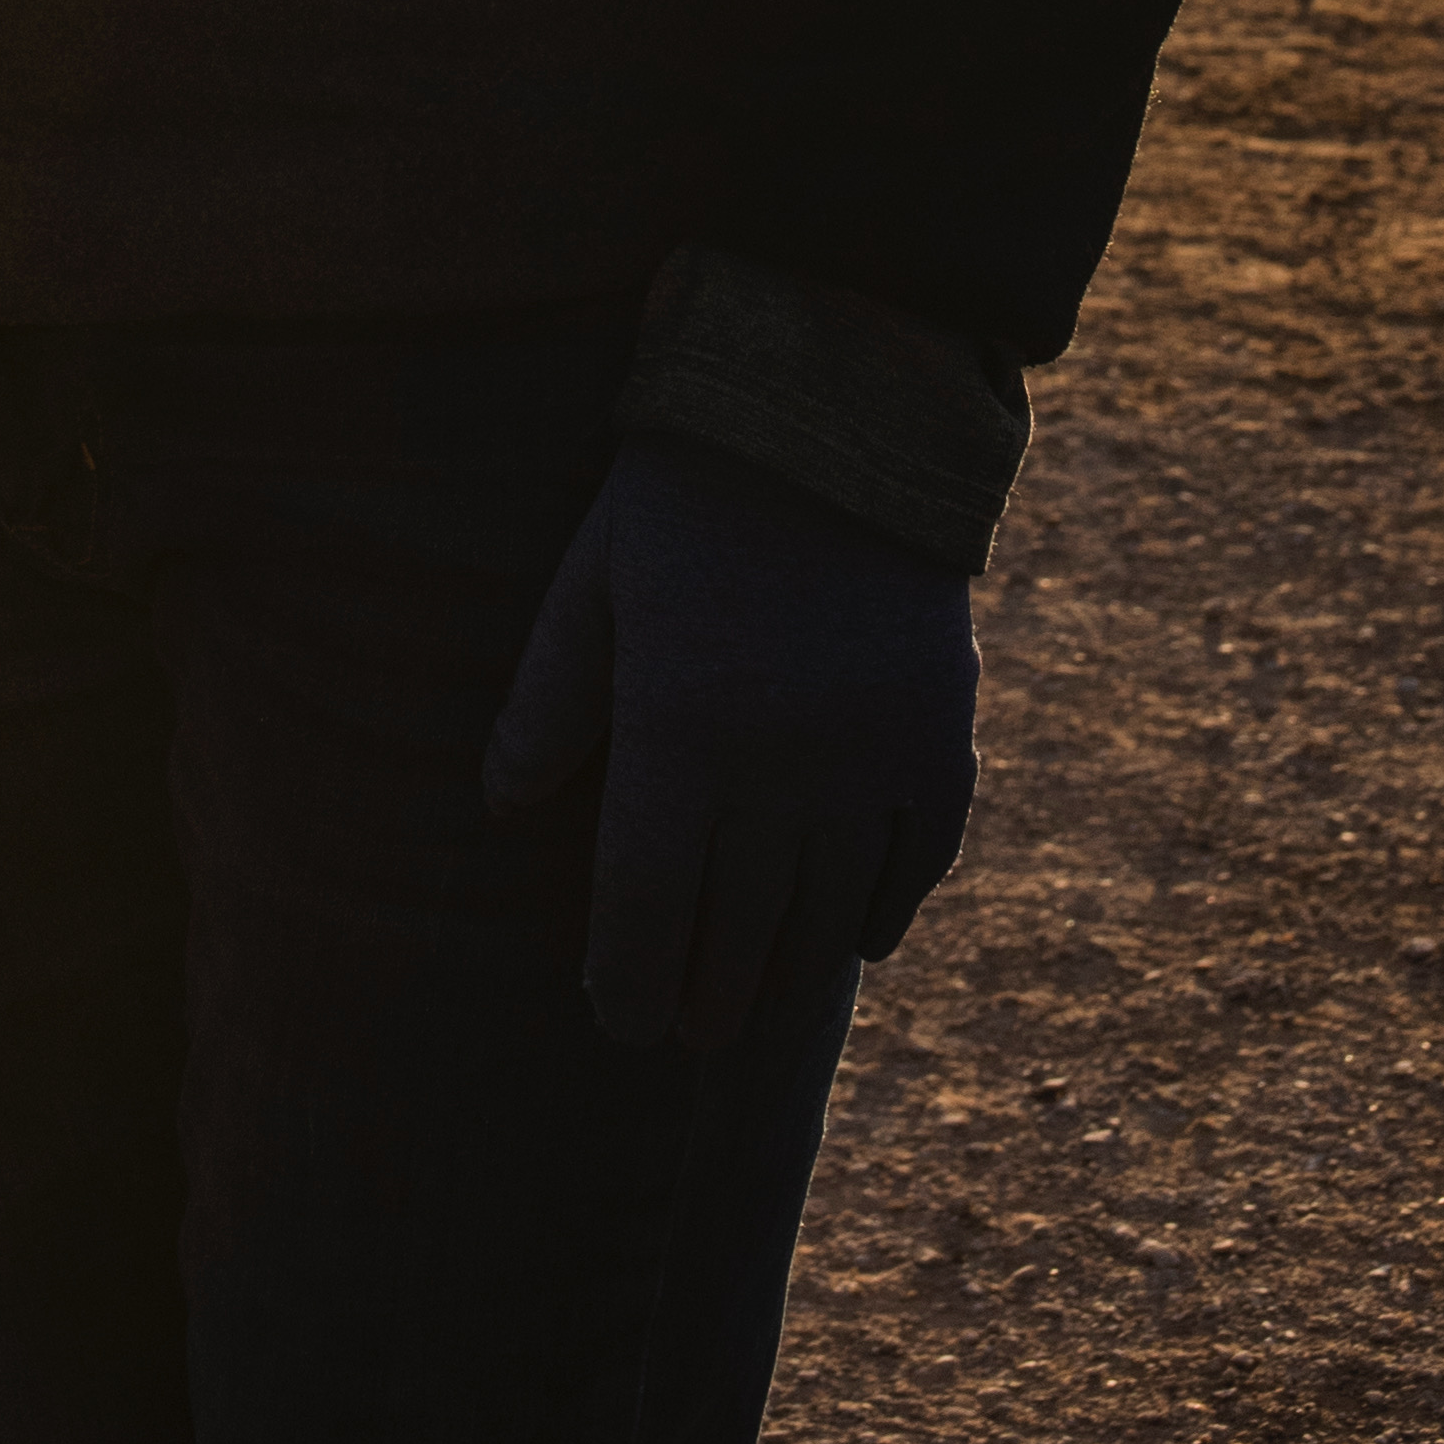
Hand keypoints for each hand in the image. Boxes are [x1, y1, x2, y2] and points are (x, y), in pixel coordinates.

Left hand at [484, 429, 978, 1050]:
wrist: (838, 413)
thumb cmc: (687, 497)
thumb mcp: (594, 584)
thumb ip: (549, 700)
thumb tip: (501, 803)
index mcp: (678, 731)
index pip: (644, 905)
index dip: (626, 980)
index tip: (617, 1020)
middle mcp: (778, 766)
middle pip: (738, 932)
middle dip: (705, 997)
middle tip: (686, 1030)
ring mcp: (870, 757)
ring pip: (828, 917)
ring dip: (790, 975)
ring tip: (759, 1001)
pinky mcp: (942, 736)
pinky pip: (918, 860)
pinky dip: (884, 912)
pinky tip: (854, 939)